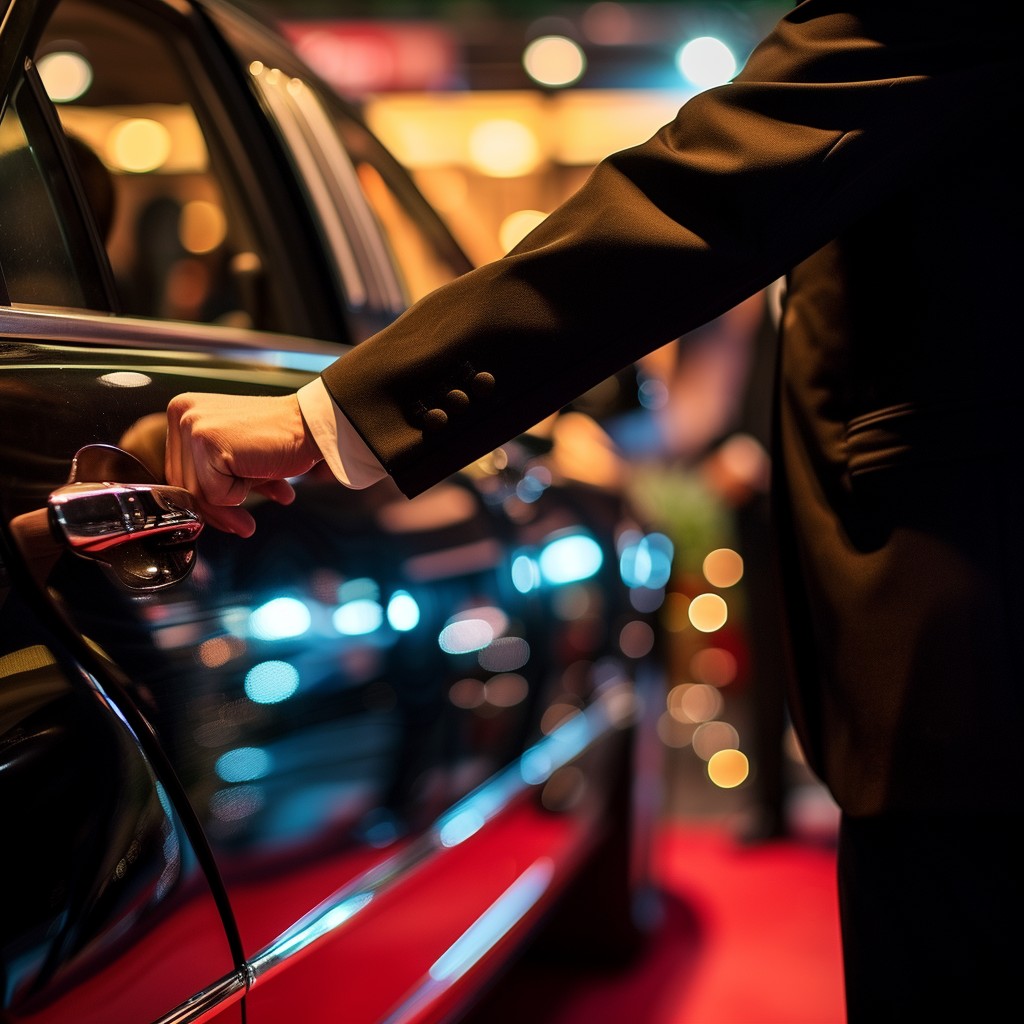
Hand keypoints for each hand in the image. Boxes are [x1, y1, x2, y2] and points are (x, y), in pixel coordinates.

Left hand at [165, 392, 321, 535]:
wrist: (311, 424)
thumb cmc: (280, 437)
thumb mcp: (234, 455)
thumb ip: (211, 477)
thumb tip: (202, 514)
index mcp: (182, 411)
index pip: (178, 472)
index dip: (202, 500)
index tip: (224, 515)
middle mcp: (181, 414)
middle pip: (184, 484)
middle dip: (215, 511)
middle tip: (241, 524)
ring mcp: (192, 426)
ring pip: (198, 492)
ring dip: (231, 506)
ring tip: (252, 514)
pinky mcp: (208, 442)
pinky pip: (216, 493)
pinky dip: (241, 495)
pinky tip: (263, 478)